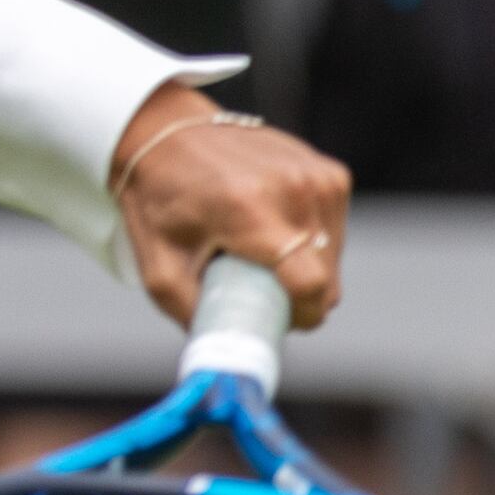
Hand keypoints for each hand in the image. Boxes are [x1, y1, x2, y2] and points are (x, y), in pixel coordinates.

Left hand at [108, 83, 351, 329]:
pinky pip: (335, 229)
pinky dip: (310, 238)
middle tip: (252, 283)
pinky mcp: (330, 172)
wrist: (166, 134)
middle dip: (296, 294)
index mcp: (252, 212)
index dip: (301, 316)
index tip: (279, 320)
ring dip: (305, 265)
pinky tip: (272, 225)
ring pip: (334, 256)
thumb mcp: (160, 270)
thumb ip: (195, 318)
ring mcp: (317, 177)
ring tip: (257, 248)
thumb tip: (226, 360)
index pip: (311, 284)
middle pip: (326, 278)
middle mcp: (294, 190)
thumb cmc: (160, 203)